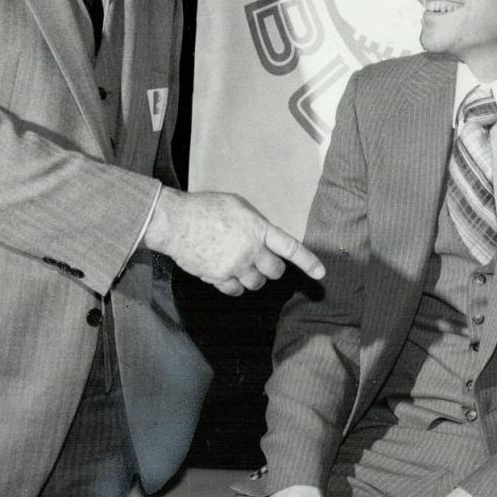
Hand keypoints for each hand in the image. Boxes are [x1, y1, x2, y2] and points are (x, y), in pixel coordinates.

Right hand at [145, 188, 324, 292]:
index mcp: (258, 229)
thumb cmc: (205, 208)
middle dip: (272, 269)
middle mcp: (250, 250)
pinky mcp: (218, 278)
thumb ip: (255, 223)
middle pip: (274, 271)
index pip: (290, 248)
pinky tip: (227, 274)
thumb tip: (263, 236)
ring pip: (256, 284)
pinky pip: (235, 291)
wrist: (175, 221)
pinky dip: (234, 287)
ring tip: (240, 265)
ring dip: (253, 278)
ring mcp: (235, 266)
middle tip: (262, 262)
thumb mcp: (237, 205)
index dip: (308, 261)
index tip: (321, 274)